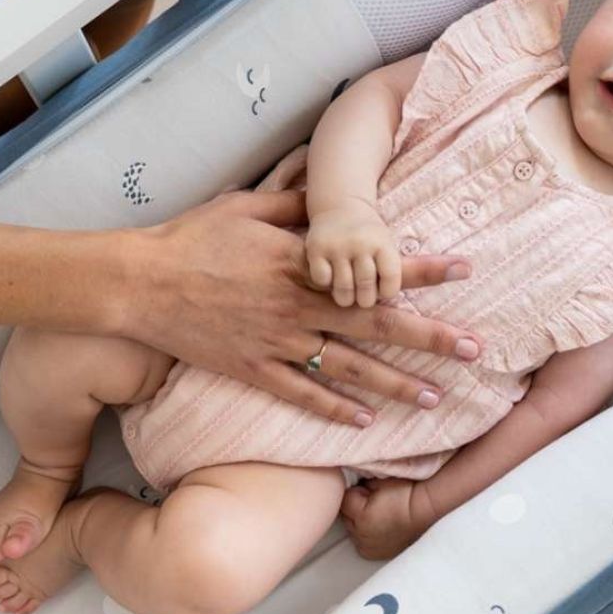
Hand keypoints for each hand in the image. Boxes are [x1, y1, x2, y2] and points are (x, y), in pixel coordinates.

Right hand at [112, 188, 481, 426]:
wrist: (139, 284)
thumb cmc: (191, 238)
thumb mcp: (247, 205)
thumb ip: (295, 201)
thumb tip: (330, 189)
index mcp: (303, 263)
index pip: (375, 267)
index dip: (423, 270)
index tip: (465, 270)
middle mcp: (299, 307)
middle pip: (377, 325)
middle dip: (430, 338)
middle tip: (473, 350)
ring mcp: (277, 343)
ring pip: (349, 368)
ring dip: (394, 384)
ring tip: (434, 399)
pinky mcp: (253, 369)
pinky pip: (302, 393)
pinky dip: (333, 410)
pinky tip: (363, 424)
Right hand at [306, 197, 400, 307]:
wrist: (341, 206)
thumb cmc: (370, 237)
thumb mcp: (388, 247)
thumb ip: (396, 273)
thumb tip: (404, 301)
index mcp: (383, 244)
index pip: (391, 284)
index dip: (386, 293)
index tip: (382, 291)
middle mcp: (361, 243)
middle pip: (366, 291)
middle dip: (364, 300)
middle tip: (361, 296)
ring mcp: (337, 246)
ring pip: (343, 290)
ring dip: (345, 297)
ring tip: (346, 292)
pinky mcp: (315, 249)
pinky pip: (322, 281)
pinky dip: (325, 284)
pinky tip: (327, 277)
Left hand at [340, 477, 438, 559]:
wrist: (427, 510)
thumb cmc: (407, 492)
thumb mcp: (379, 480)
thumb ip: (361, 483)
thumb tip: (353, 485)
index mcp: (361, 517)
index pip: (345, 499)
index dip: (357, 491)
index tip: (369, 488)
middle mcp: (362, 537)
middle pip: (346, 516)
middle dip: (356, 506)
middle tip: (374, 499)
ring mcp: (369, 548)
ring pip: (352, 530)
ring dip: (359, 521)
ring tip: (379, 512)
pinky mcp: (375, 554)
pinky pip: (362, 541)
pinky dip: (367, 533)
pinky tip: (380, 525)